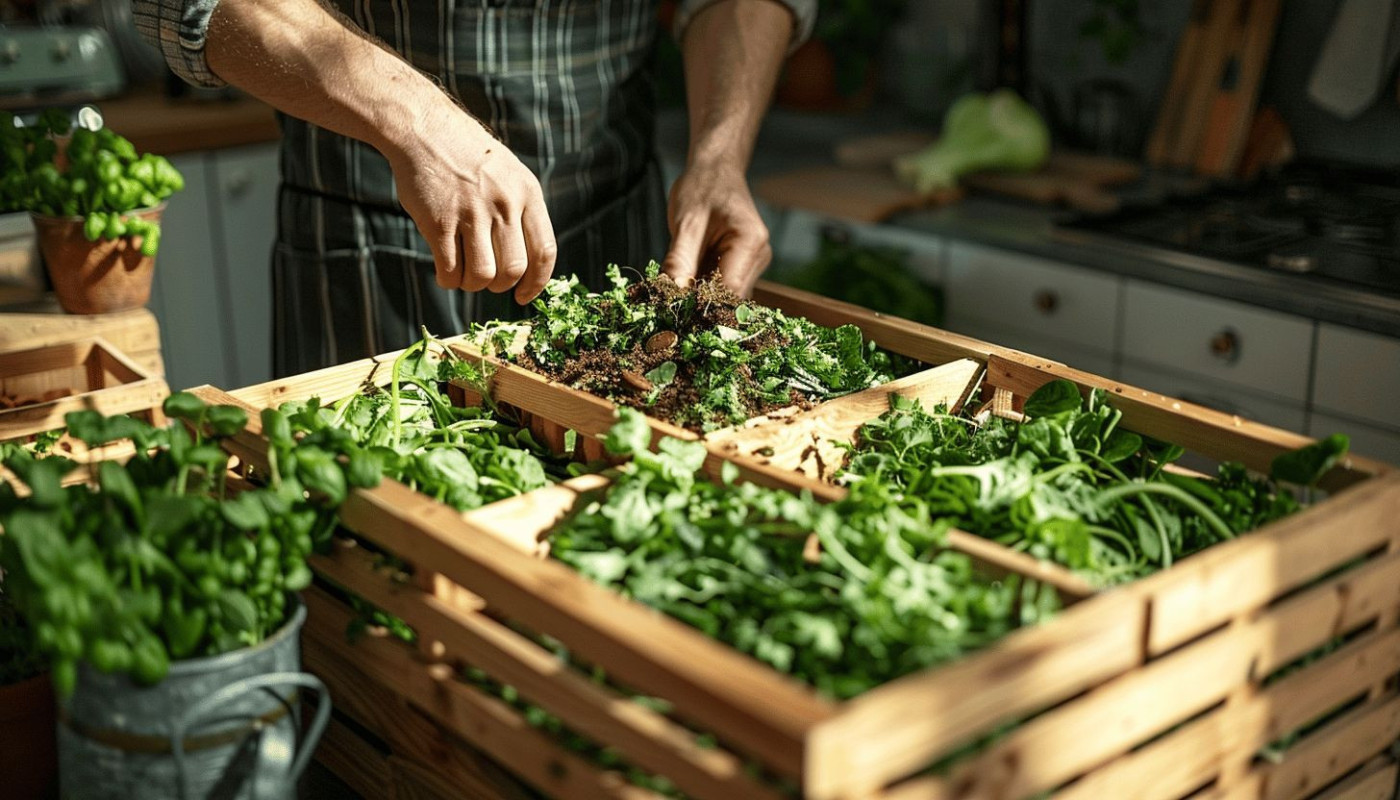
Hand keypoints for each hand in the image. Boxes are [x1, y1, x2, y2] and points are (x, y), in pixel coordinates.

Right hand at [386, 103, 556, 303]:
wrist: (425, 128)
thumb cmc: (468, 157)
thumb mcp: (509, 174)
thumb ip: (521, 211)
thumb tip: (525, 265)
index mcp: (527, 193)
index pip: (544, 252)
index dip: (536, 283)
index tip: (524, 296)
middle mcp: (504, 203)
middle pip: (513, 269)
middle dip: (500, 285)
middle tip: (486, 279)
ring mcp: (471, 212)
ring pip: (482, 275)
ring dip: (472, 285)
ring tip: (464, 274)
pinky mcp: (439, 220)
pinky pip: (450, 269)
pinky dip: (448, 280)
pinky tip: (445, 272)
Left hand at [662, 161, 771, 296]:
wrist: (715, 170)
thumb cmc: (702, 188)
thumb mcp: (685, 223)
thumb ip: (679, 261)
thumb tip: (670, 298)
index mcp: (750, 242)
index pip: (729, 290)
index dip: (702, 306)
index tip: (674, 311)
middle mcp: (758, 256)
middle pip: (730, 298)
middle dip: (700, 304)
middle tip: (668, 304)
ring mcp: (752, 263)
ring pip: (725, 297)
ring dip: (699, 297)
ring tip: (674, 291)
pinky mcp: (742, 266)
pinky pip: (721, 287)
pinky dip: (702, 288)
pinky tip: (684, 282)